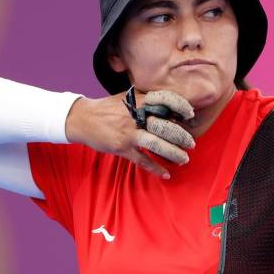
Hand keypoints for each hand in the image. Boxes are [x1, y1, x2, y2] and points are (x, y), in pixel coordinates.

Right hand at [65, 89, 195, 178]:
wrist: (83, 118)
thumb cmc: (109, 108)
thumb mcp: (128, 98)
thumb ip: (148, 102)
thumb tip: (173, 110)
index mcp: (139, 101)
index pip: (165, 99)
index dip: (180, 106)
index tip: (190, 115)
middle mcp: (135, 116)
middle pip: (165, 126)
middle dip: (181, 137)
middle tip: (191, 144)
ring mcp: (128, 132)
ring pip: (156, 144)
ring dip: (173, 153)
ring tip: (184, 159)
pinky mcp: (121, 147)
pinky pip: (142, 160)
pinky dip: (155, 168)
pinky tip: (166, 174)